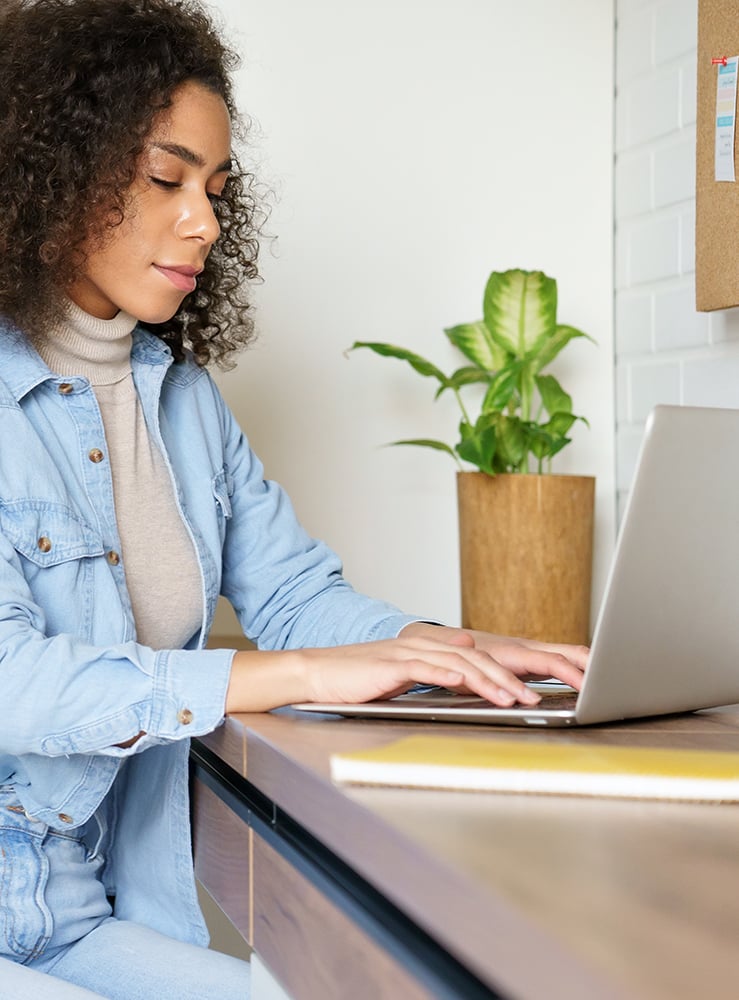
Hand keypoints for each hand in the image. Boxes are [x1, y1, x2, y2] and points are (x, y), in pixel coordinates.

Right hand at [225, 627, 588, 713]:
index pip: (489, 657)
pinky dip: (450, 676)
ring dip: (493, 683)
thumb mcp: (409, 679)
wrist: (318, 673)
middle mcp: (430, 646)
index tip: (550, 686)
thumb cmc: (363, 682)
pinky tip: (468, 685)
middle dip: (519, 676)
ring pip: (462, 664)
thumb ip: (441, 675)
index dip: (521, 669)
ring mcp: (411, 653)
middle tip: (547, 696)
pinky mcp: (391, 665)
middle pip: (485, 657)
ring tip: (518, 700)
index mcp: (439, 651)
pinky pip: (427, 669)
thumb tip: (469, 676)